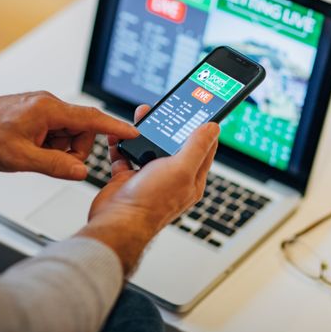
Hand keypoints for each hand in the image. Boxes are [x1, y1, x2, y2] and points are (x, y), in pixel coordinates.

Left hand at [0, 91, 137, 179]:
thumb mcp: (22, 159)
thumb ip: (56, 165)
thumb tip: (81, 171)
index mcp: (49, 110)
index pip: (92, 118)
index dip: (115, 127)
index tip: (132, 132)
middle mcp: (49, 104)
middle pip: (82, 129)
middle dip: (74, 149)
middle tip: (53, 161)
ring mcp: (43, 108)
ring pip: (69, 132)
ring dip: (59, 148)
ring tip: (34, 154)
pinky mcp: (37, 113)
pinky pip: (56, 131)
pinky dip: (50, 144)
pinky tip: (31, 149)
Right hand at [79, 105, 218, 274]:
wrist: (117, 222)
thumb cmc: (151, 202)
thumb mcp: (181, 169)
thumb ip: (197, 147)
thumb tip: (213, 128)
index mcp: (191, 179)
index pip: (204, 148)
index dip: (203, 128)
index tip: (200, 110)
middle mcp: (172, 179)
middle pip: (174, 144)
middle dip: (169, 125)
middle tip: (165, 108)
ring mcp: (149, 179)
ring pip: (149, 147)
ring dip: (144, 131)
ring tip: (141, 116)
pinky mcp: (129, 179)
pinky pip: (126, 155)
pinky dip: (122, 144)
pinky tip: (119, 134)